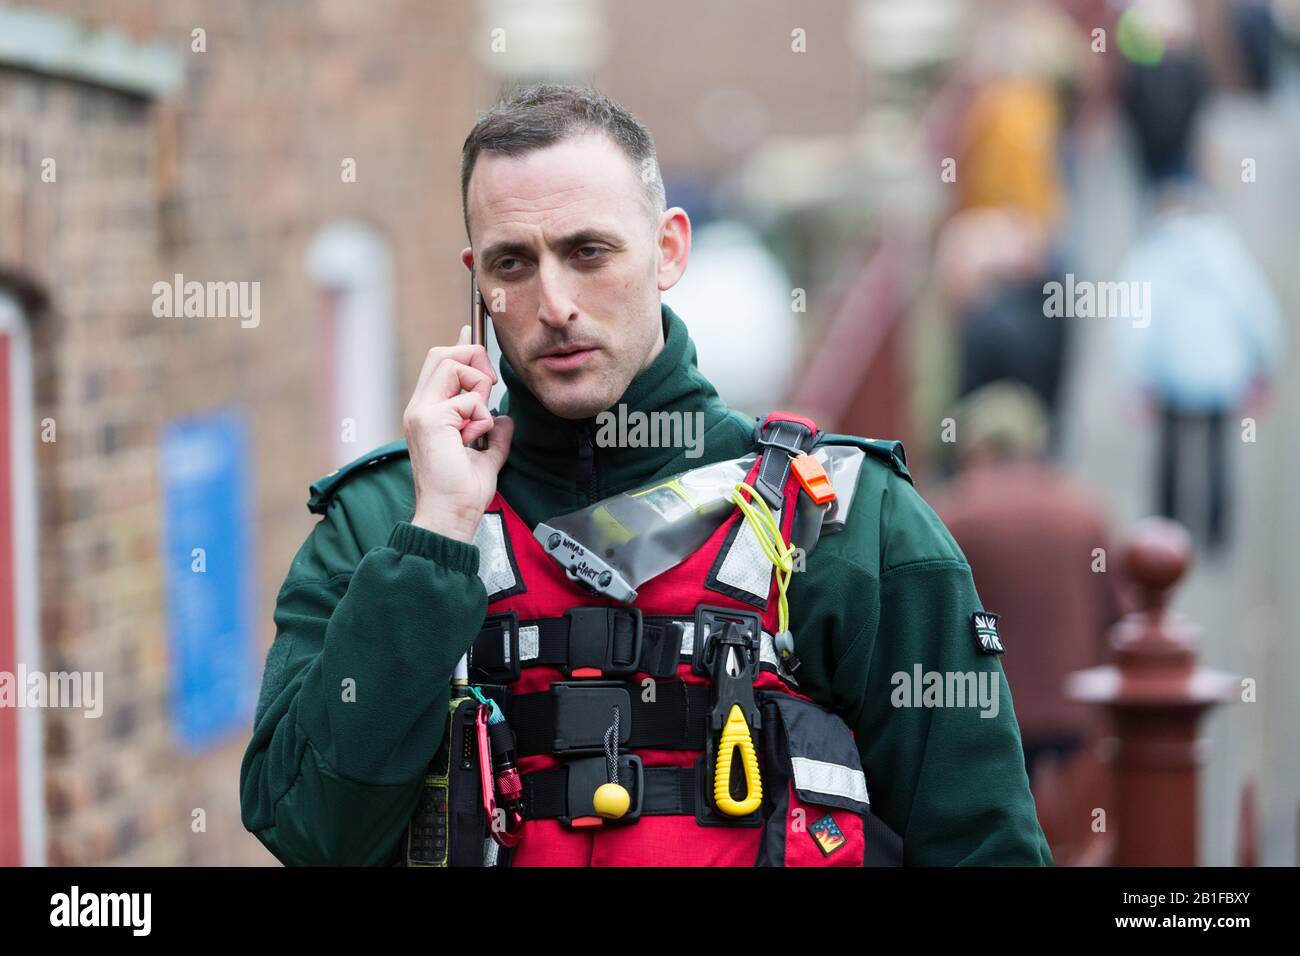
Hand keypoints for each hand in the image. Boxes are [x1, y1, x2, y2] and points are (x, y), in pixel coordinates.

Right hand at [403, 325, 513, 542]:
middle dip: (474, 361)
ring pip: (456, 366)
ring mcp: (421, 411)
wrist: (450, 515)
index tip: (473, 330)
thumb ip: (494, 434)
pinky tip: (472, 440)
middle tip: (487, 392)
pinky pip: (469, 399)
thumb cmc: (463, 493)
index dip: (461, 344)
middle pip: (444, 353)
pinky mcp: (431, 419)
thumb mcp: (486, 456)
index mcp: (427, 413)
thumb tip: (505, 418)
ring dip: (479, 391)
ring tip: (477, 425)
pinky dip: (481, 418)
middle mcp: (419, 407)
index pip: (440, 363)